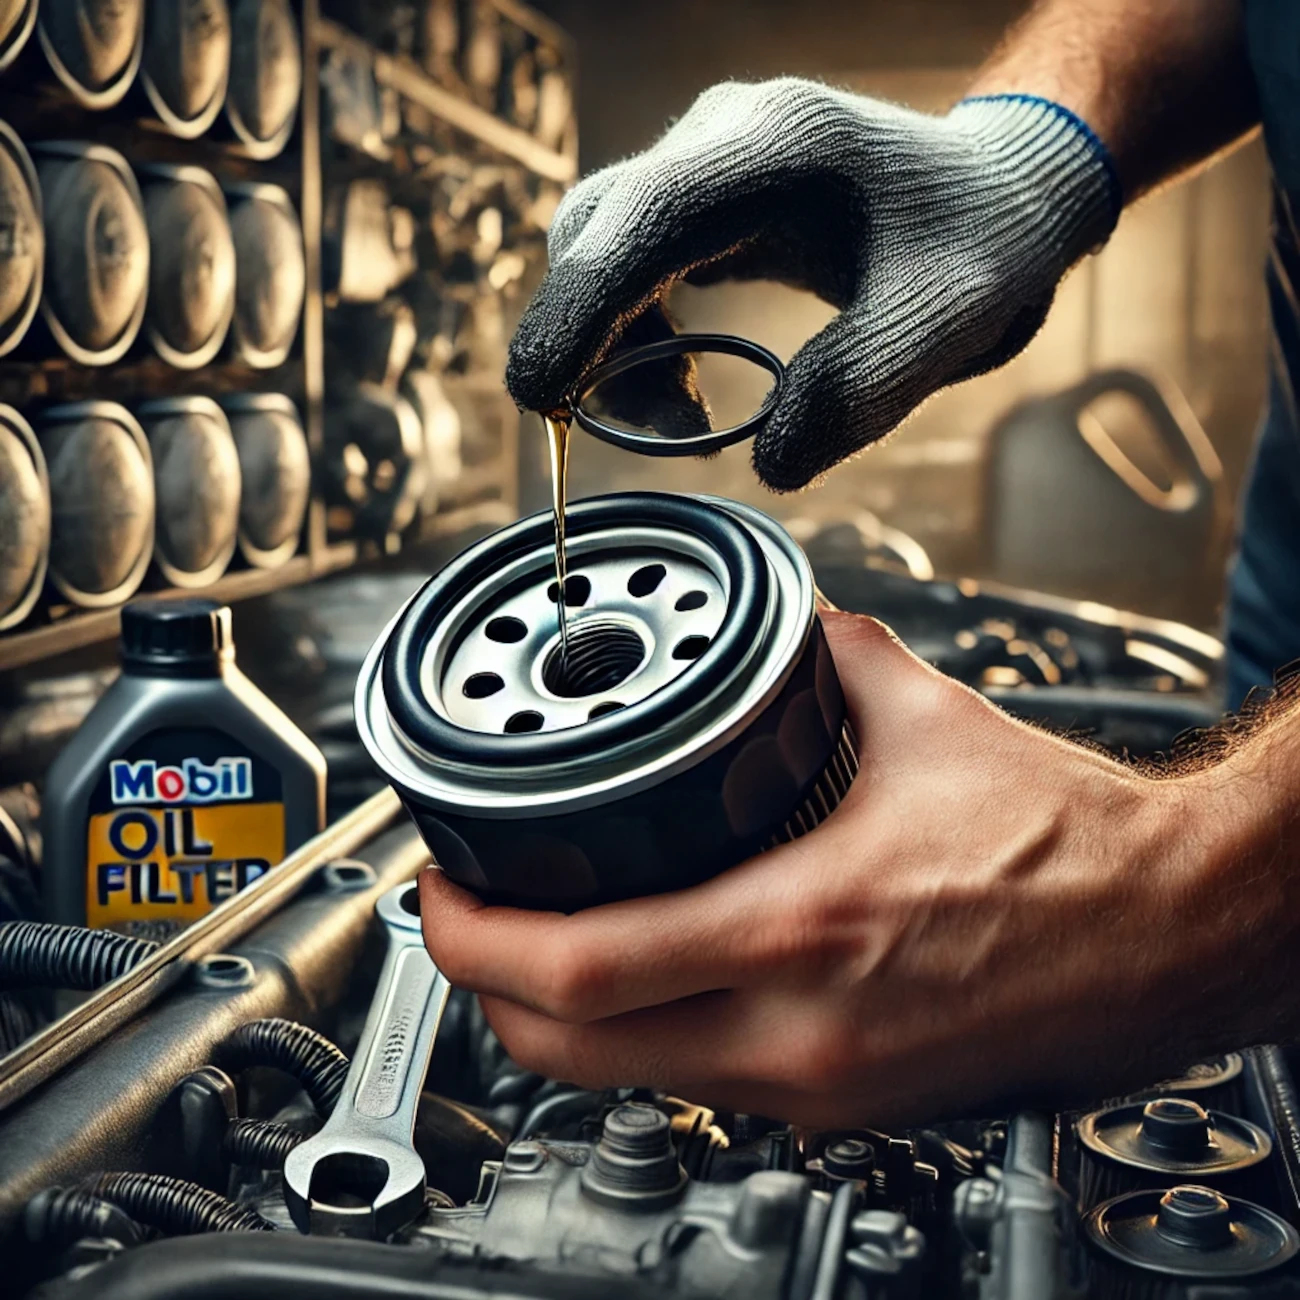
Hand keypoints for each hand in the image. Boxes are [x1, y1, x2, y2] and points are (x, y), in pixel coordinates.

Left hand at [420, 612, 1291, 1127]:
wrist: (1171, 929)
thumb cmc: (1073, 843)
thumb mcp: (922, 720)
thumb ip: (826, 659)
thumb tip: (783, 630)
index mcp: (798, 929)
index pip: (576, 965)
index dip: (473, 938)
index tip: (440, 893)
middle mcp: (798, 1033)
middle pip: (570, 1050)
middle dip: (486, 995)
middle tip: (467, 924)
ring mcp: (822, 1088)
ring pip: (631, 1078)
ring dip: (562, 1020)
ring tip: (543, 944)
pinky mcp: (851, 1105)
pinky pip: (705, 1085)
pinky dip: (647, 1041)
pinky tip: (653, 985)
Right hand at [506, 80, 1118, 490]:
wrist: (999, 194)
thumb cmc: (984, 246)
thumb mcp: (947, 324)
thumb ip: (857, 390)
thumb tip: (766, 463)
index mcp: (778, 145)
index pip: (640, 218)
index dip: (578, 308)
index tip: (542, 397)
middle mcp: (721, 137)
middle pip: (596, 232)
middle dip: (589, 343)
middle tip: (658, 432)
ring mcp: (703, 164)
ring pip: (598, 254)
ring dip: (613, 352)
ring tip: (686, 420)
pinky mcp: (701, 202)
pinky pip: (628, 270)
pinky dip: (634, 341)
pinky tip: (685, 387)